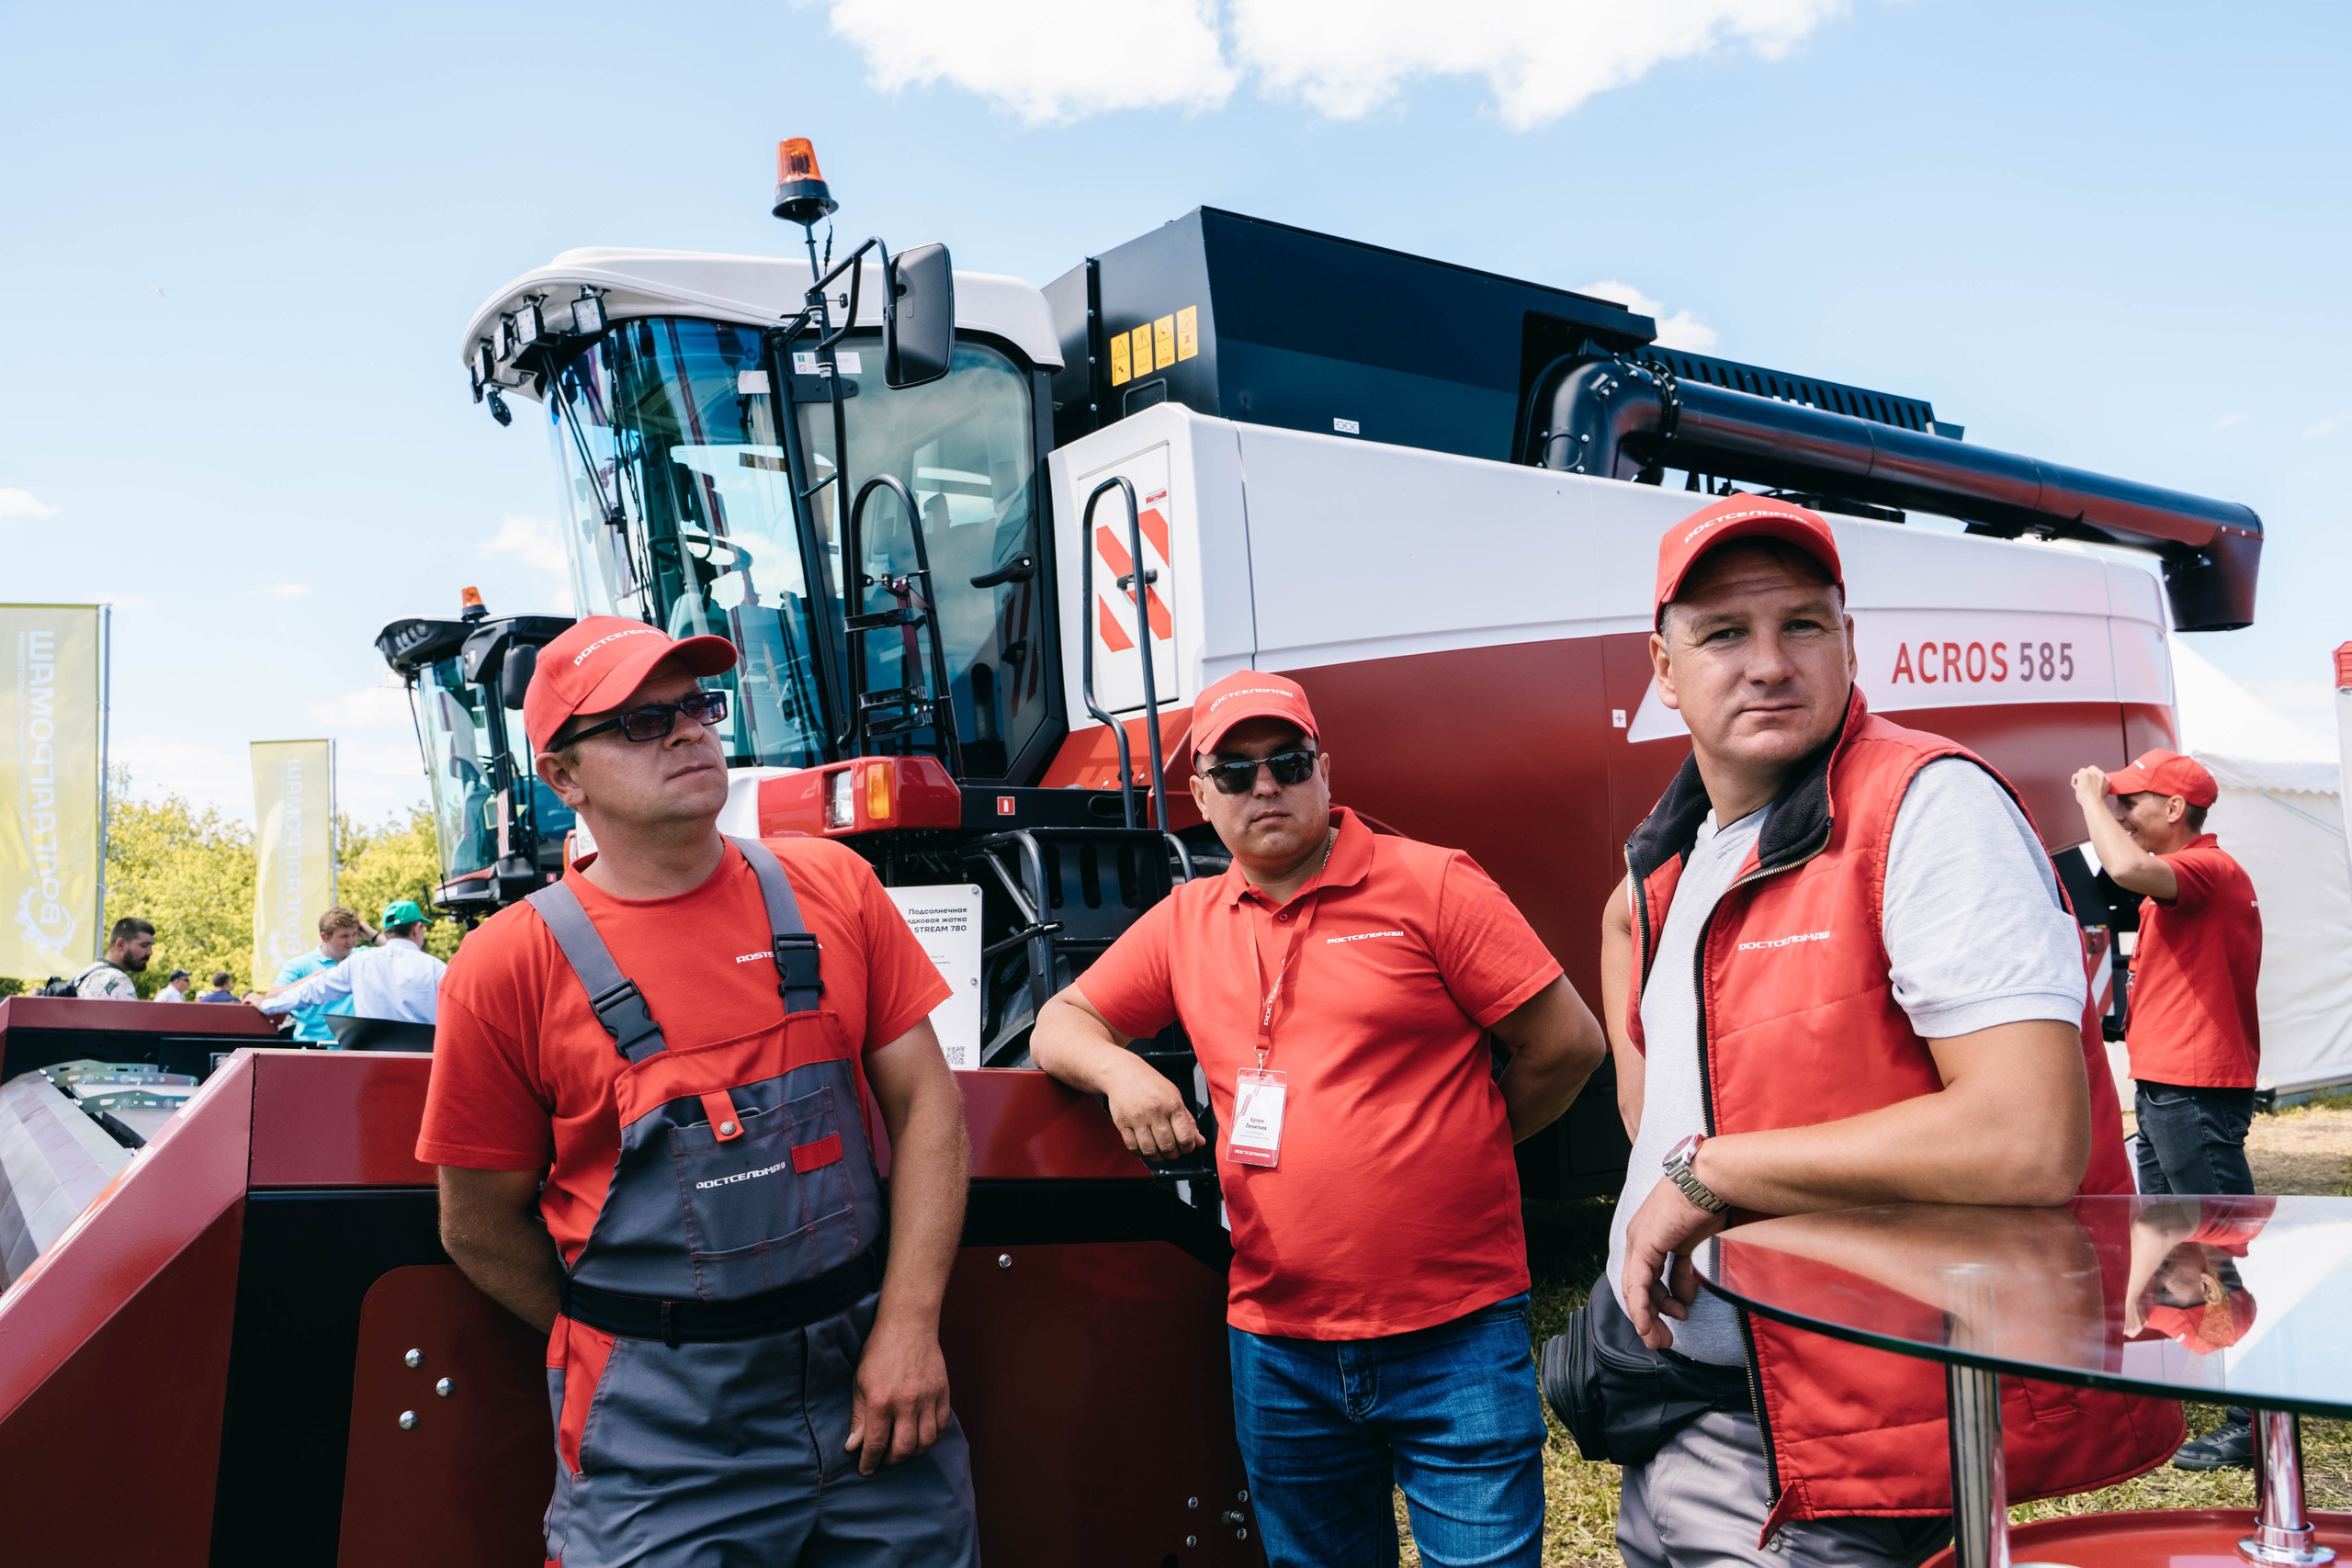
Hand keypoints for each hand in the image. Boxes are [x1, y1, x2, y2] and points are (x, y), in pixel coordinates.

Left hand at [846, 1315, 951, 1474]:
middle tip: (884, 1458)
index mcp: (881, 1400)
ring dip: (913, 1452)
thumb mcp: (860, 1382)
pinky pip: (941, 1426)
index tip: (866, 1469)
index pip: (875, 1444)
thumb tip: (853, 1446)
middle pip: (903, 1449)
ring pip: (925, 1442)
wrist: (908, 1325)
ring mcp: (928, 1399)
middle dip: (891, 1460)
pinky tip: (921, 1436)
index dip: (869, 1462)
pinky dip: (932, 1437)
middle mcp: (906, 1403)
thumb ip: (858, 1416)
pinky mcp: (942, 1393)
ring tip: (903, 1449)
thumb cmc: (879, 1351)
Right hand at [1103, 1055, 1203, 1161]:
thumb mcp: (1174, 1096)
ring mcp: (1137, 1118)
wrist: (1123, 1073)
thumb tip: (1199, 1141)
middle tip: (1173, 1150)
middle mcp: (1155, 1111)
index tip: (1186, 1147)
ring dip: (1158, 1157)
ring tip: (1159, 1151)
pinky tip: (1145, 1147)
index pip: (1185, 1136)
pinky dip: (1141, 1153)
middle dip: (1173, 1154)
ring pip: (1150, 1150)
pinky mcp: (1122, 1124)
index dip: (1188, 1147)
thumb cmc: (1151, 1084)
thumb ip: (1187, 1121)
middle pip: (1168, 1146)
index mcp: (1172, 1104)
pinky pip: (1133, 1147)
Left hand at [1620, 1173, 1731, 1350]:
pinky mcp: (1644, 1244)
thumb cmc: (1708, 1204)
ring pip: (1635, 1290)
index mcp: (1651, 1238)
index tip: (1673, 1320)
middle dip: (1651, 1317)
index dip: (1657, 1303)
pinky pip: (1638, 1284)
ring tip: (1662, 1338)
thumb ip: (1684, 1270)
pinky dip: (1641, 1308)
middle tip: (1663, 1339)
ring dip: (1647, 1319)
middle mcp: (1640, 1240)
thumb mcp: (1694, 1246)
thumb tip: (1685, 1297)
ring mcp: (1640, 1241)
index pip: (1646, 1278)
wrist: (1711, 1180)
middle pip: (1638, 1287)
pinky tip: (1648, 1326)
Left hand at [2071, 766, 2109, 805]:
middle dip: (2085, 774)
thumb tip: (2088, 783)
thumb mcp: (2101, 791)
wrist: (2094, 803)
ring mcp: (2092, 774)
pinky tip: (2077, 789)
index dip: (2092, 777)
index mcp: (2106, 779)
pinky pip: (2075, 776)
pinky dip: (2074, 783)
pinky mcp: (2084, 774)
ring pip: (2081, 771)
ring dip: (2079, 779)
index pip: (2098, 773)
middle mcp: (2100, 774)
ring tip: (2080, 788)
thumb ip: (2098, 784)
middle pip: (2090, 768)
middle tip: (2082, 783)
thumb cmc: (2095, 802)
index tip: (2088, 783)